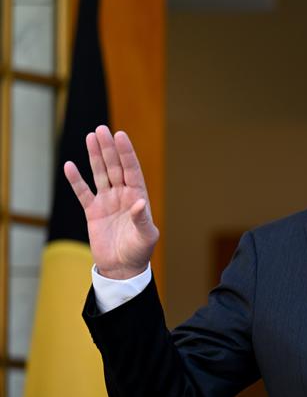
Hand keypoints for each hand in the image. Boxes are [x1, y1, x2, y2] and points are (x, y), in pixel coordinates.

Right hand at [64, 125, 158, 278]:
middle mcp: (123, 195)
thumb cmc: (139, 252)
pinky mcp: (93, 212)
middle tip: (101, 129)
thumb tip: (140, 203)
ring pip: (100, 174)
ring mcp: (107, 202)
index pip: (132, 170)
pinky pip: (83, 192)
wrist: (123, 267)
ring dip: (95, 156)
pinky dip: (76, 180)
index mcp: (138, 197)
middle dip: (108, 148)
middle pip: (114, 167)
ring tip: (91, 136)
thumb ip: (142, 219)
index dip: (126, 153)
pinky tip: (70, 165)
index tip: (120, 135)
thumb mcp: (146, 236)